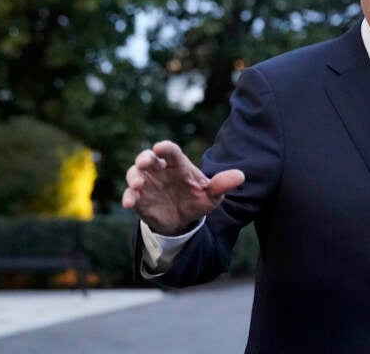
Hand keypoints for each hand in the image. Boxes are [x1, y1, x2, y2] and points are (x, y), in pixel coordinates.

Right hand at [122, 140, 244, 235]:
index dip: (165, 148)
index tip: (160, 148)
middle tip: (144, 162)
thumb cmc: (197, 199)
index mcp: (178, 165)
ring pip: (134, 174)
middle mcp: (160, 170)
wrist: (183, 220)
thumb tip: (241, 176)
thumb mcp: (212, 195)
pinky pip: (130, 195)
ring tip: (138, 185)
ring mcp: (147, 184)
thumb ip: (222, 185)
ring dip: (134, 177)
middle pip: (148, 158)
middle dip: (144, 158)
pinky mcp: (139, 199)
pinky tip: (130, 203)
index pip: (171, 151)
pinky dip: (128, 197)